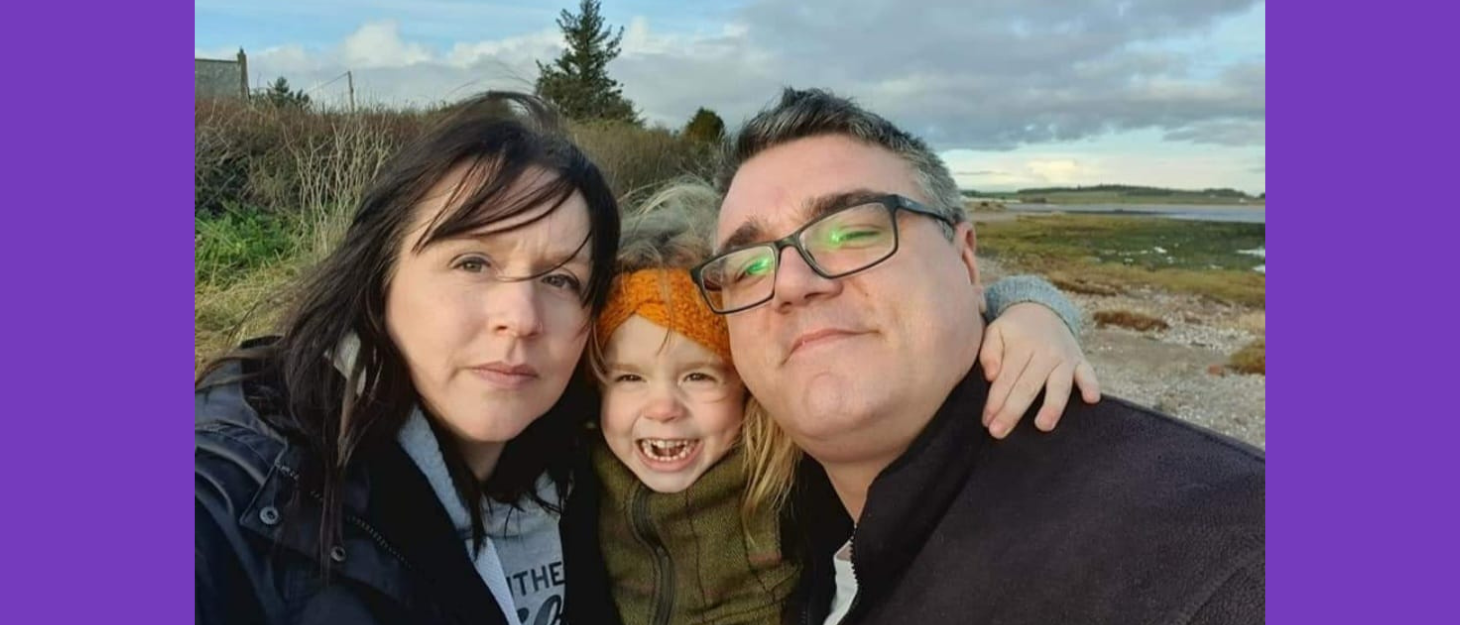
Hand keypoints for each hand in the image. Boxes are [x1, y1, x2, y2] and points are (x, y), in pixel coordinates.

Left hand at [980, 303, 1100, 438]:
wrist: (1042, 309)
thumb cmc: (1014, 330)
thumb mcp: (995, 331)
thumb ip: (989, 352)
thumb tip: (990, 375)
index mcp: (1021, 346)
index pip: (1006, 379)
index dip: (995, 401)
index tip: (986, 421)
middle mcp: (1045, 353)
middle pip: (1028, 386)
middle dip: (1013, 411)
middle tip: (999, 432)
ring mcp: (1065, 358)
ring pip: (1059, 385)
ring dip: (1052, 406)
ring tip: (1043, 425)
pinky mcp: (1080, 361)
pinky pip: (1089, 373)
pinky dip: (1091, 385)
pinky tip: (1090, 399)